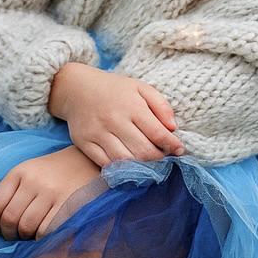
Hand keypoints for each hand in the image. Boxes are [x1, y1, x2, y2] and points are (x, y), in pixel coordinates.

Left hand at [0, 145, 101, 239]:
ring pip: (26, 227)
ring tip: (31, 234)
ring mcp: (52, 192)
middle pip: (9, 219)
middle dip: (9, 234)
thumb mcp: (30, 171)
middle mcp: (34, 180)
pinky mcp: (68, 204)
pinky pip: (46, 230)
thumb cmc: (53, 172)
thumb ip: (13, 192)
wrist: (88, 161)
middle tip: (16, 236)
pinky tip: (45, 232)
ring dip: (26, 237)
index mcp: (20, 171)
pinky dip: (42, 237)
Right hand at [48, 62, 183, 166]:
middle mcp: (115, 120)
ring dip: (142, 167)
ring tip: (150, 164)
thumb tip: (173, 128)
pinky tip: (130, 166)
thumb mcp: (141, 88)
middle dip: (159, 159)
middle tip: (166, 159)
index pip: (158, 133)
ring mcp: (98, 134)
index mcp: (132, 106)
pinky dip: (120, 169)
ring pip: (125, 160)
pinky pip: (105, 164)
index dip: (172, 145)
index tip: (180, 150)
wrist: (77, 88)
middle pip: (143, 151)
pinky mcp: (85, 144)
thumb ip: (160, 105)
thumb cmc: (115, 89)